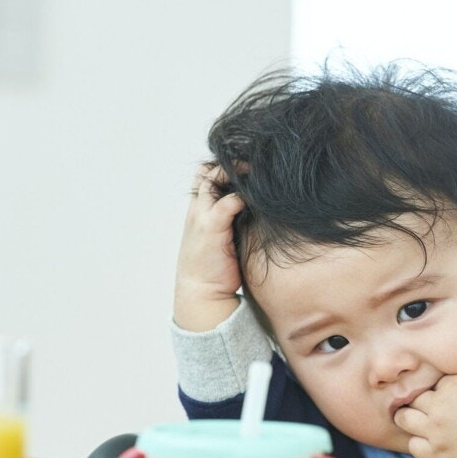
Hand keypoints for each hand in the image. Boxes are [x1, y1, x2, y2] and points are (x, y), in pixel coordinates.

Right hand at [173, 164, 244, 331]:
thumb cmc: (215, 268)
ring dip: (234, 172)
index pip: (204, 176)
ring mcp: (201, 217)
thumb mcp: (222, 239)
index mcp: (198, 211)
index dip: (222, 167)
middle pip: (205, 171)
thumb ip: (232, 221)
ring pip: (211, 179)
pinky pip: (227, 202)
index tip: (247, 167)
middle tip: (254, 164)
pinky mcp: (211, 228)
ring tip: (256, 171)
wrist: (202, 293)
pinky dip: (242, 196)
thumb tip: (259, 211)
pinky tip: (256, 197)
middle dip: (227, 163)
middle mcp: (197, 210)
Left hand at [394, 357, 456, 457]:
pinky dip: (418, 444)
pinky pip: (414, 447)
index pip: (429, 382)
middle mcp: (438, 406)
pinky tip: (428, 441)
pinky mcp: (438, 452)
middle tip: (427, 407)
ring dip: (410, 420)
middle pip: (412, 399)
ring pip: (404, 420)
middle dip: (419, 402)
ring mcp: (435, 430)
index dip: (434, 388)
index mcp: (451, 384)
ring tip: (420, 422)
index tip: (442, 394)